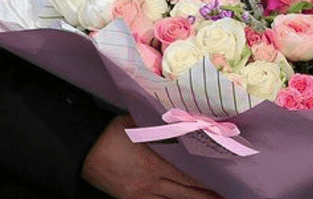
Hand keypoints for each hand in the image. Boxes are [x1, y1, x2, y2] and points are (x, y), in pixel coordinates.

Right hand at [82, 114, 222, 198]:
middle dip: (209, 195)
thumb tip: (187, 121)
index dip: (211, 179)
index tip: (229, 178)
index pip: (191, 174)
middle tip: (229, 195)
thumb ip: (163, 125)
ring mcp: (141, 194)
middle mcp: (151, 182)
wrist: (83, 149)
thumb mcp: (140, 123)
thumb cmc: (112, 132)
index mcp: (155, 163)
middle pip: (187, 192)